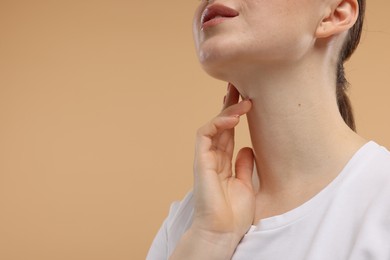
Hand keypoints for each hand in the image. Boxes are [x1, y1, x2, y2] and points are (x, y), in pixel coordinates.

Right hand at [192, 83, 254, 244]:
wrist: (223, 231)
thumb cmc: (233, 213)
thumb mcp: (245, 183)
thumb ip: (244, 164)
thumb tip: (247, 147)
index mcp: (224, 162)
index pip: (229, 132)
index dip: (236, 114)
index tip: (248, 99)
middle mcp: (214, 156)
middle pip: (221, 124)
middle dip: (230, 104)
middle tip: (241, 85)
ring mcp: (205, 157)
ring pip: (213, 125)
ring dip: (228, 110)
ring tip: (245, 99)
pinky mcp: (200, 160)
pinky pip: (205, 134)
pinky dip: (218, 123)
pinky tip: (234, 116)